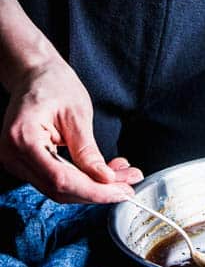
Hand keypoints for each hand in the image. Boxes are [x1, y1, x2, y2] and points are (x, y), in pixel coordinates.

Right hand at [0, 56, 142, 202]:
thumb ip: (88, 150)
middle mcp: (13, 155)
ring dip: (91, 187)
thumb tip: (105, 178)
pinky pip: (53, 180)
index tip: (122, 192)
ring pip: (57, 189)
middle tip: (129, 185)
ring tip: (121, 175)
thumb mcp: (77, 113)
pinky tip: (102, 173)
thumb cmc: (53, 84)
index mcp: (24, 138)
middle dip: (98, 191)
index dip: (94, 191)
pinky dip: (80, 180)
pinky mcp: (24, 163)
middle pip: (59, 189)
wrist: (35, 74)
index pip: (61, 179)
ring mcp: (15, 161)